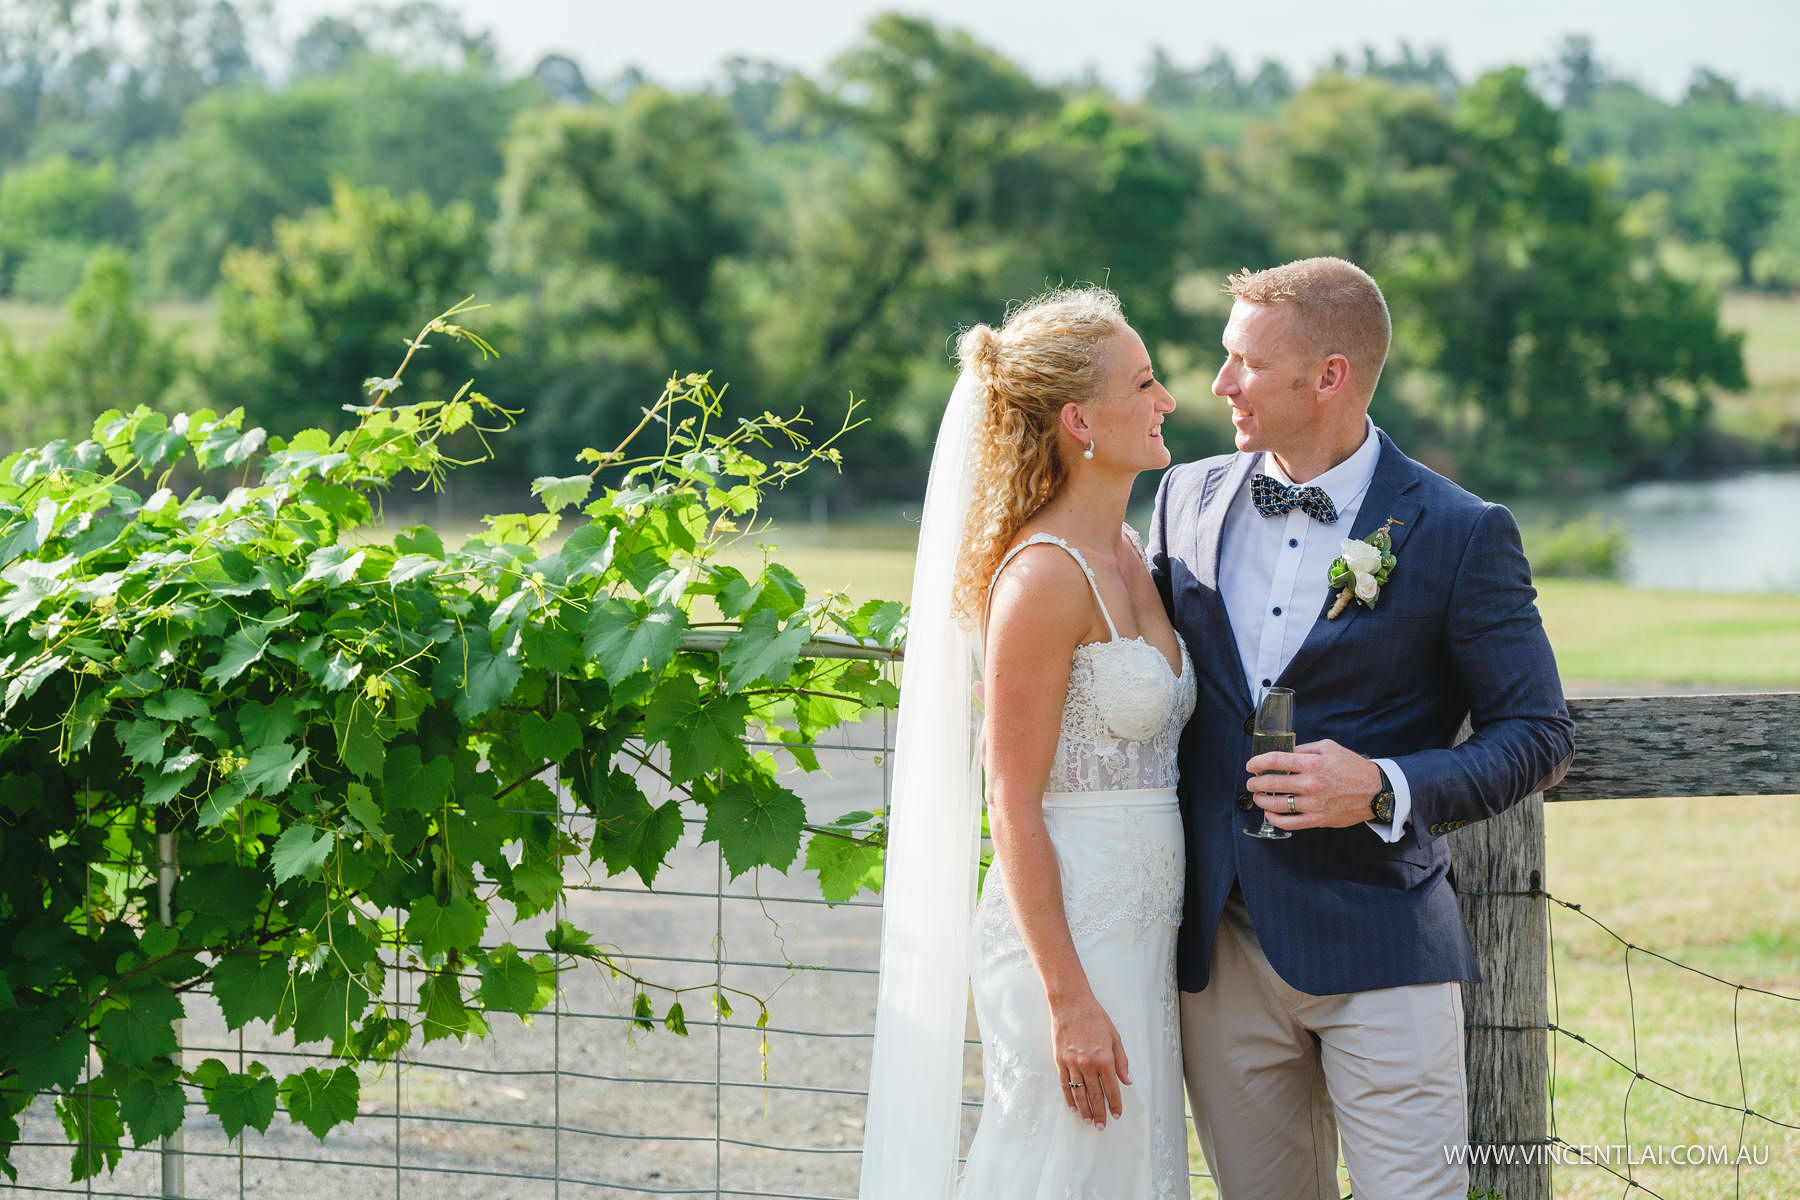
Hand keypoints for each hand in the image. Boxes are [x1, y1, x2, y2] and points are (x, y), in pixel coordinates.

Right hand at [1050, 991, 1130, 1128]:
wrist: (1071, 1004)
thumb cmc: (1095, 1017)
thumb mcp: (1115, 1037)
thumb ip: (1122, 1061)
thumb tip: (1127, 1080)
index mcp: (1105, 1059)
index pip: (1111, 1089)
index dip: (1114, 1104)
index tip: (1116, 1114)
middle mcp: (1088, 1065)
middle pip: (1094, 1095)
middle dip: (1099, 1113)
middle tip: (1101, 1125)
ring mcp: (1072, 1063)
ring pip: (1079, 1093)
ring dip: (1084, 1109)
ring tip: (1088, 1120)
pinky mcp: (1060, 1061)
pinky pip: (1065, 1084)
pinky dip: (1069, 1097)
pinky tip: (1073, 1106)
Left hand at [1245, 738, 1381, 831]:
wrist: (1375, 790)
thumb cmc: (1352, 767)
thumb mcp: (1328, 748)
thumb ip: (1303, 749)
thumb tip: (1283, 752)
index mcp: (1313, 763)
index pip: (1276, 760)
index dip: (1258, 762)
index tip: (1251, 766)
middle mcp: (1311, 784)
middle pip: (1273, 783)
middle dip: (1256, 783)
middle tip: (1251, 783)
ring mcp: (1314, 803)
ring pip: (1277, 804)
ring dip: (1262, 801)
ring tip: (1257, 797)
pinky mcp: (1318, 819)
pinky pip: (1290, 822)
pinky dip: (1275, 819)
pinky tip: (1270, 813)